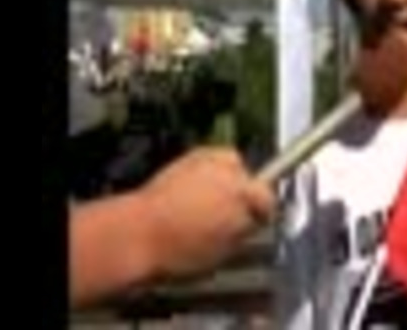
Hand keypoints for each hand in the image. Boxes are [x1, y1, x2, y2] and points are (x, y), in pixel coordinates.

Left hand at [135, 147, 274, 280]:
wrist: (137, 234)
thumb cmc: (179, 248)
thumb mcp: (225, 250)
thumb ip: (244, 230)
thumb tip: (250, 224)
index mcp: (246, 194)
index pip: (269, 200)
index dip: (264, 215)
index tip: (257, 224)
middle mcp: (231, 169)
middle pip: (251, 179)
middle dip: (246, 196)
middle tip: (232, 217)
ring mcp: (208, 159)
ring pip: (231, 166)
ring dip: (227, 181)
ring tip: (210, 204)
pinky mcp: (187, 157)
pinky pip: (208, 161)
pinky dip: (206, 173)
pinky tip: (194, 194)